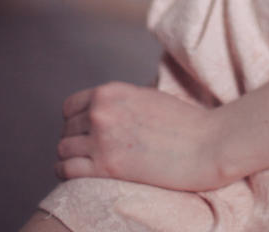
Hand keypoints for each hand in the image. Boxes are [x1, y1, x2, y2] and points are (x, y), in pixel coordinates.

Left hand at [56, 81, 228, 190]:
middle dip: (75, 141)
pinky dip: (66, 174)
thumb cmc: (182, 123)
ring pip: (63, 150)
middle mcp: (101, 111)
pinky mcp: (106, 167)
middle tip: (89, 153)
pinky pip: (67, 170)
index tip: (84, 133)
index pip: (70, 107)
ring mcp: (102, 139)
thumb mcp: (146, 98)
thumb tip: (105, 114)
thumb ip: (121, 103)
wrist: (205, 144)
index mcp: (111, 91)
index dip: (75, 122)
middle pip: (66, 130)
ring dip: (70, 158)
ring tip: (84, 166)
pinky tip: (76, 176)